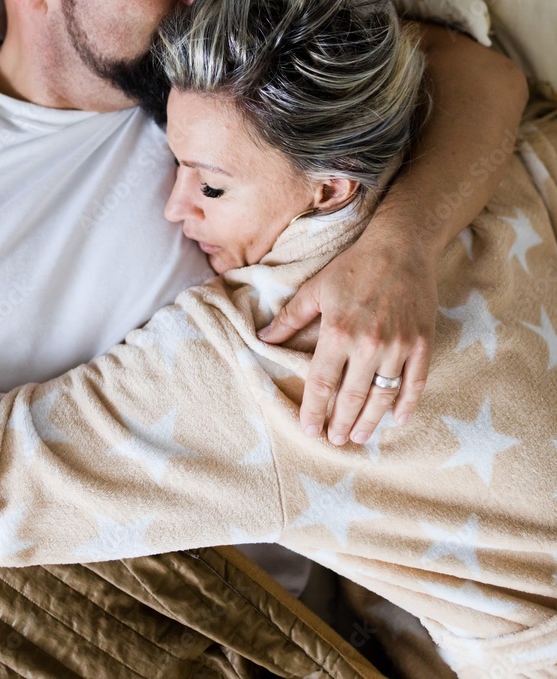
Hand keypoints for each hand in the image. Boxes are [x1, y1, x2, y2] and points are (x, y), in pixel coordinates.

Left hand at [258, 230, 435, 444]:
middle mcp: (368, 344)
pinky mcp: (422, 343)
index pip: (321, 383)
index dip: (313, 409)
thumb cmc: (355, 266)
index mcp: (338, 332)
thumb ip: (290, 317)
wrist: (402, 246)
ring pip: (383, 396)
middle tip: (335, 440)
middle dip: (341, 424)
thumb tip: (263, 336)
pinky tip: (398, 419)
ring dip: (370, 421)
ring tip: (360, 437)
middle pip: (352, 397)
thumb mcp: (316, 287)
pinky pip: (415, 383)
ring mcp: (398, 345)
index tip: (308, 428)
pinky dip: (407, 405)